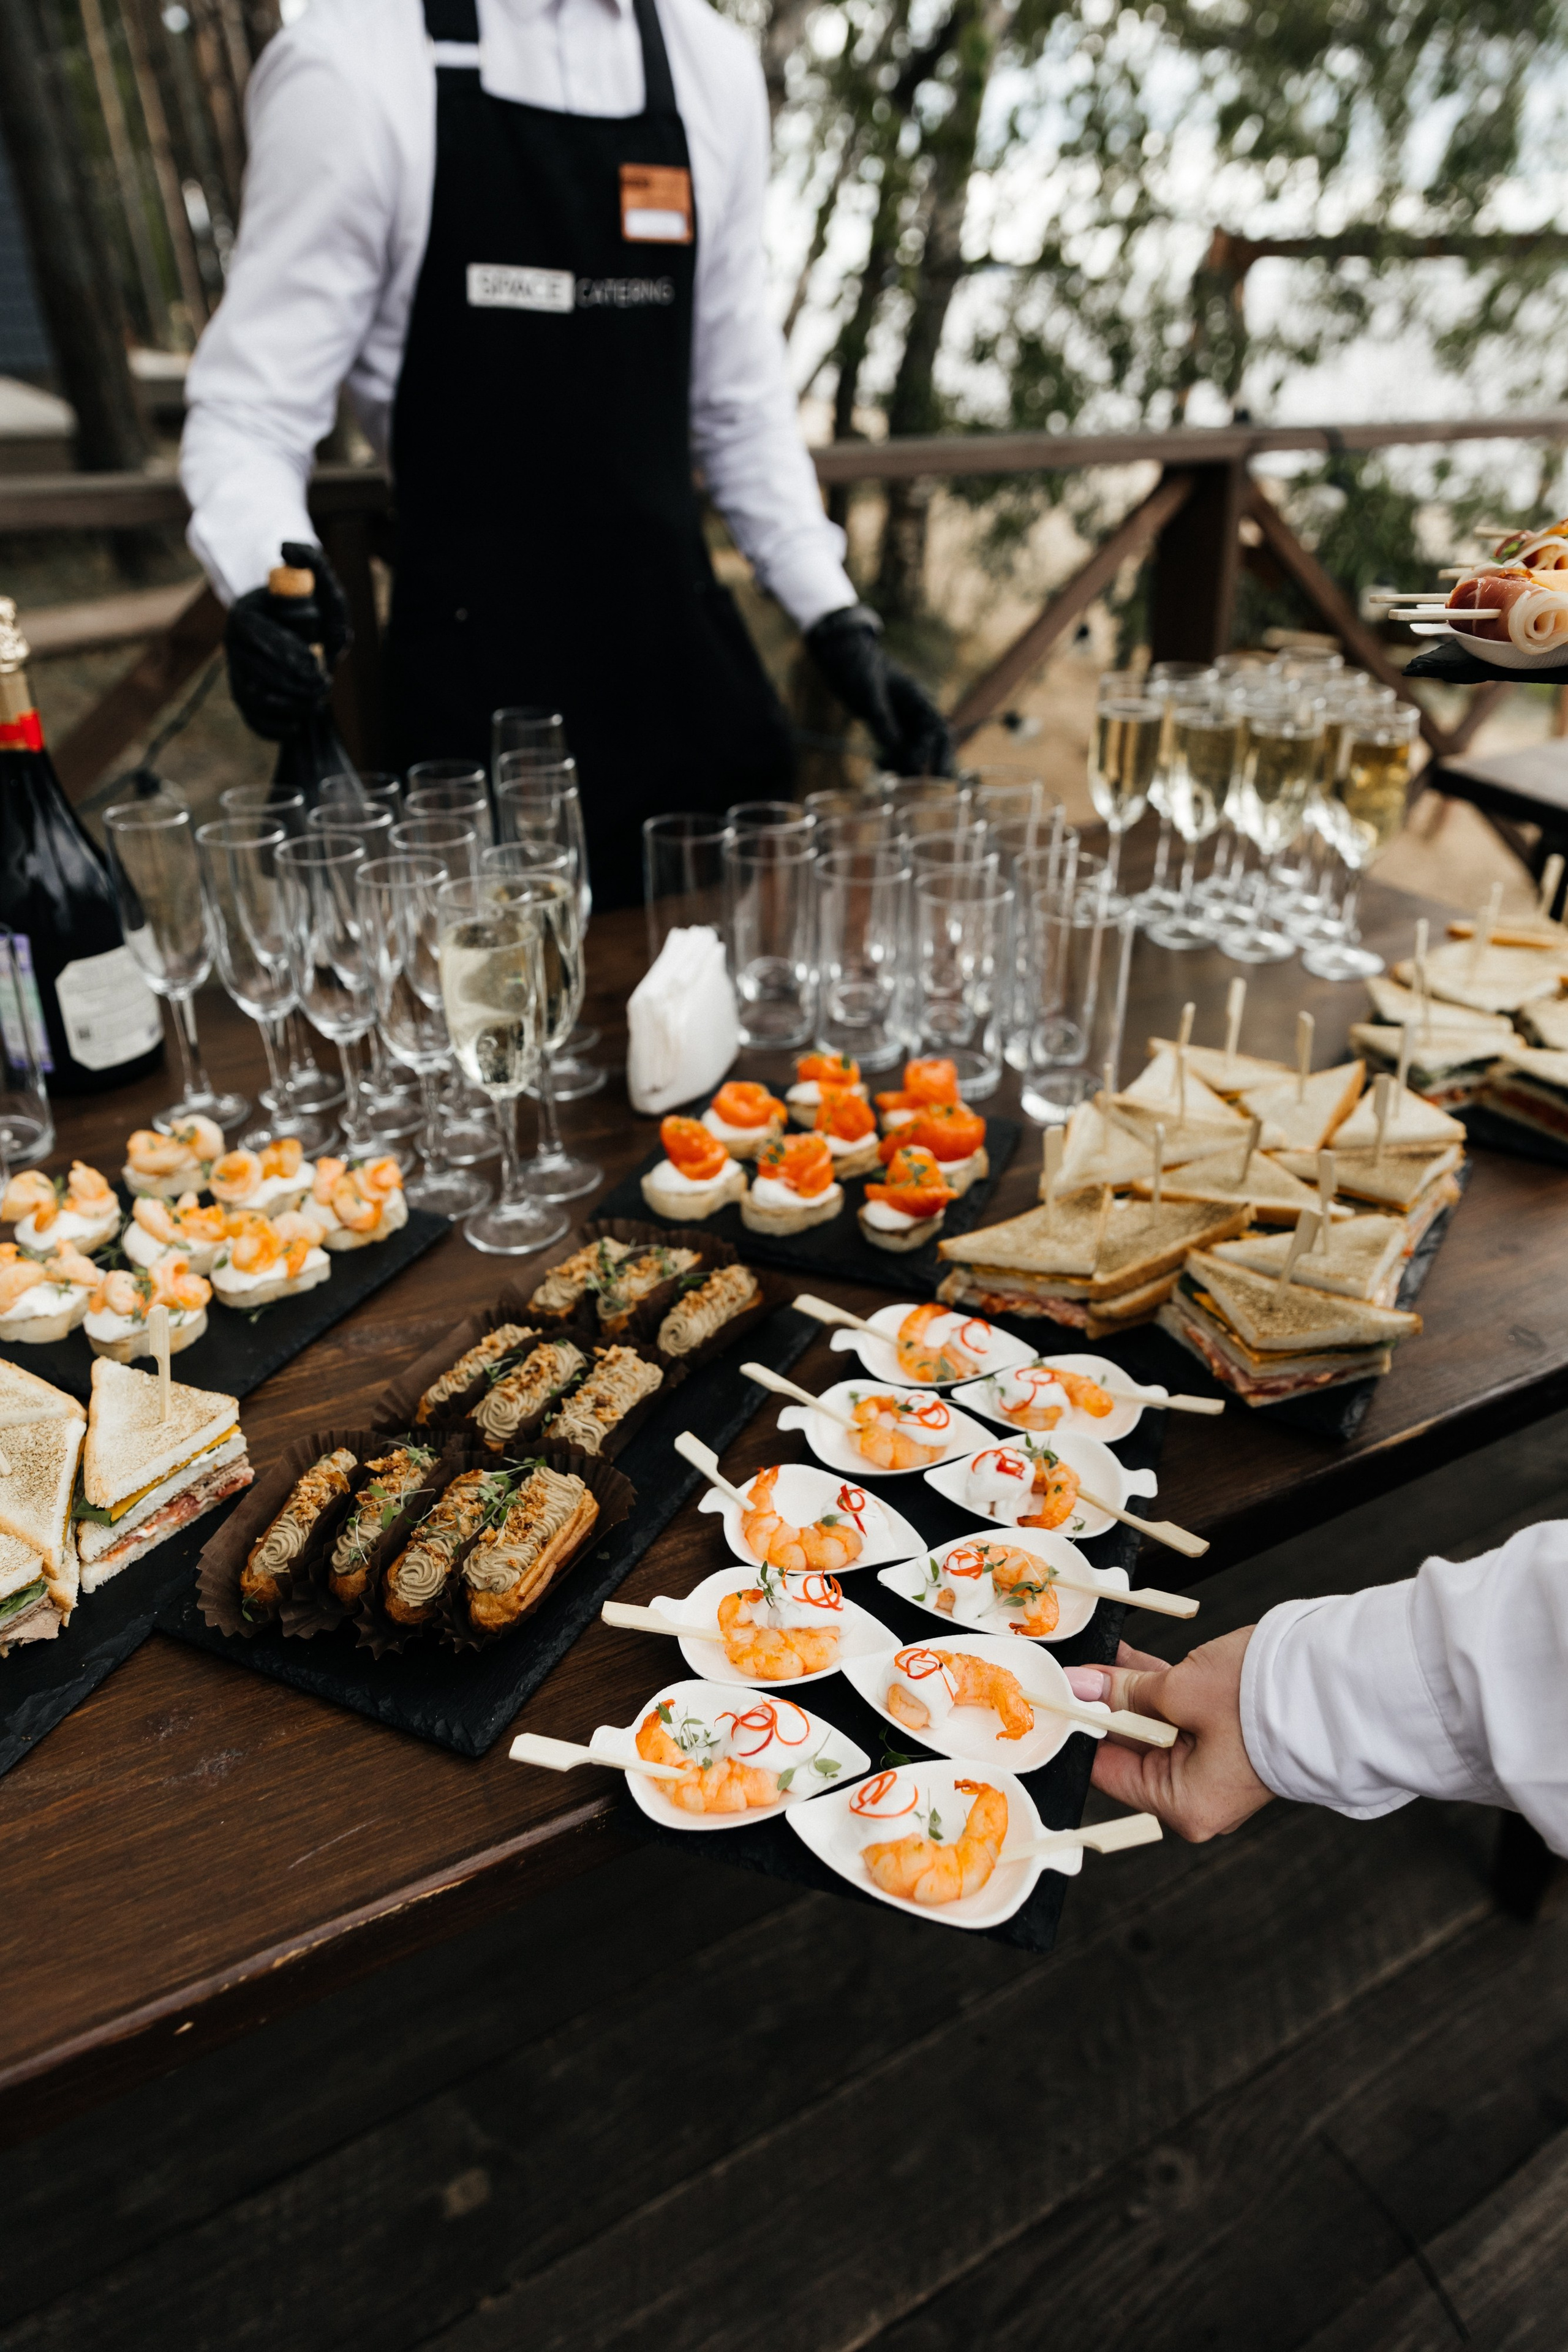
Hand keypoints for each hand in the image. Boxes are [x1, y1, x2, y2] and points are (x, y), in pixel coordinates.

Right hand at [224, 541, 350, 740]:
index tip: (315, 662)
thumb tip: (286, 548)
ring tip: (317, 700)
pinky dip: (278, 726)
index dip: (285, 651)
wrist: (309, 641)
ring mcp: (237, 674)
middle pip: (256, 670)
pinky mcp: (245, 701)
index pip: (255, 635)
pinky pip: (254, 720)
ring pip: (255, 697)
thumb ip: (311, 562)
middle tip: (323, 686)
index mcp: (245, 615)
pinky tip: (299, 722)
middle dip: (293, 682)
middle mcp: (234, 645)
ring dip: (291, 704)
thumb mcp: (322, 586)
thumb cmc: (316, 612)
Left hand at [805, 605, 953, 775]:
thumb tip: (894, 745)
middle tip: (932, 788)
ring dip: (908, 764)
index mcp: (917, 699)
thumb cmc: (857, 666)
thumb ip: (880, 717)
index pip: (938, 730)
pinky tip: (880, 764)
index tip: (935, 775)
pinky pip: (897, 747)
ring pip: (915, 748)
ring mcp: (901, 718)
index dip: (940, 754)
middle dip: (934, 764)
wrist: (840, 655)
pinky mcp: (886, 724)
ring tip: (893, 776)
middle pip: (933, 742)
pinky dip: (892, 759)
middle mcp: (913, 710)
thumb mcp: (867, 690)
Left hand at [1065, 1630, 1271, 1841]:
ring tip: (1096, 1654)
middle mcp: (1196, 1793)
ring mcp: (1212, 1764)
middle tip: (1069, 1669)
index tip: (1053, 1700)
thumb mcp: (1180, 1691)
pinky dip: (1153, 1685)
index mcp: (1184, 1804)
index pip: (1108, 1773)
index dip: (1077, 1734)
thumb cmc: (1261, 1699)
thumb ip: (1124, 1692)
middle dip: (1100, 1704)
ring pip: (1151, 1722)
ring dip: (1125, 1688)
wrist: (1335, 1681)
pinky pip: (1177, 1711)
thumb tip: (1079, 1687)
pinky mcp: (1225, 1733)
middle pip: (1129, 1747)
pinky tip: (1125, 1655)